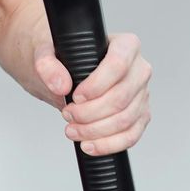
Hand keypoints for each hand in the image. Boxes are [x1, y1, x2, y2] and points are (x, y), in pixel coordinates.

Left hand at [34, 32, 152, 154]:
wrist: (67, 72)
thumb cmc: (63, 58)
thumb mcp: (47, 52)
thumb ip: (47, 64)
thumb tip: (60, 85)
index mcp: (126, 45)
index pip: (118, 64)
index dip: (96, 85)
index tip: (75, 96)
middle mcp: (139, 69)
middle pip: (121, 97)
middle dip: (90, 113)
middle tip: (67, 114)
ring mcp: (142, 94)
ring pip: (125, 120)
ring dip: (95, 131)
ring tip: (72, 130)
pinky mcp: (139, 115)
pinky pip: (130, 135)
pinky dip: (108, 144)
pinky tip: (88, 145)